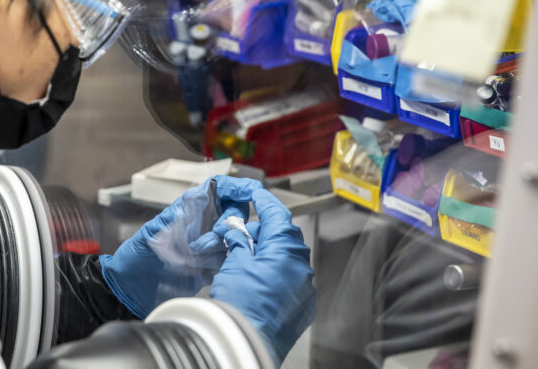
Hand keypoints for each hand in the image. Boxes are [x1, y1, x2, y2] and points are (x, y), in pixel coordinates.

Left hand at [100, 176, 262, 318]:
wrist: (130, 290)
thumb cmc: (135, 258)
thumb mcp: (151, 233)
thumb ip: (175, 216)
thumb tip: (198, 195)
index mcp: (188, 209)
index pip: (219, 188)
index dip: (238, 187)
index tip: (252, 190)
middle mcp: (201, 224)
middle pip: (233, 212)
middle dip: (228, 223)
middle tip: (208, 239)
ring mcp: (207, 245)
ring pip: (233, 239)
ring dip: (217, 249)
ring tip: (192, 259)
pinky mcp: (209, 267)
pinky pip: (228, 262)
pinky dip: (218, 266)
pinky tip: (200, 272)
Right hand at [210, 187, 314, 364]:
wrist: (248, 343)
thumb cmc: (241, 305)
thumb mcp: (233, 265)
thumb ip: (237, 244)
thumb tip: (236, 234)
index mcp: (286, 249)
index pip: (276, 213)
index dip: (262, 201)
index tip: (254, 193)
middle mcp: (301, 266)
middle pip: (280, 237)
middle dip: (257, 235)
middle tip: (234, 239)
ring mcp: (304, 288)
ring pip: (284, 260)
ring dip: (264, 256)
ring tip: (239, 264)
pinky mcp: (302, 306)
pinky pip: (288, 281)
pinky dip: (271, 276)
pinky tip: (252, 284)